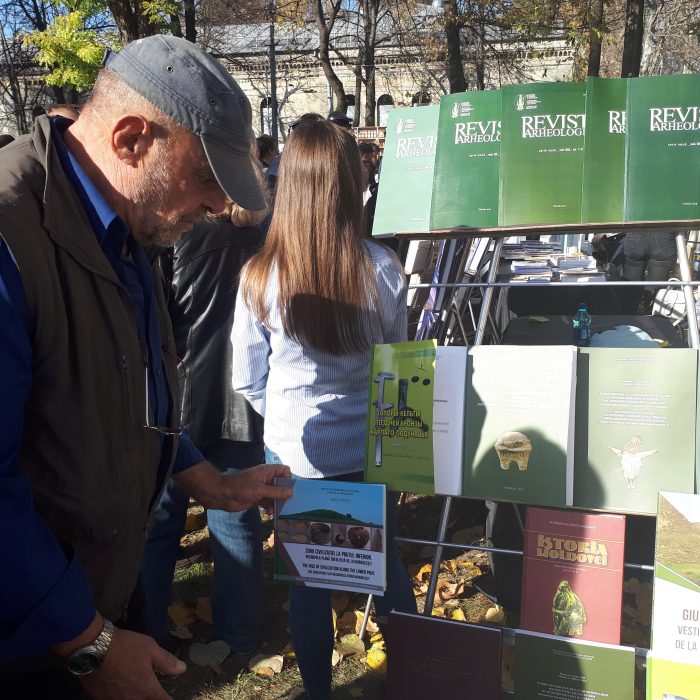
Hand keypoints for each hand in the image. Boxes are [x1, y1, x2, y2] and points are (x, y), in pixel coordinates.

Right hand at [80, 628, 184, 699]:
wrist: (93, 648)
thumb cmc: (126, 646)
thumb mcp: (150, 648)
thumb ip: (166, 661)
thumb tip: (182, 670)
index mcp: (147, 688)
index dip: (168, 699)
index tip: (170, 697)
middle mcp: (131, 699)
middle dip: (150, 698)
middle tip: (152, 691)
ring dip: (135, 697)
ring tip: (135, 688)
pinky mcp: (99, 699)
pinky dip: (118, 696)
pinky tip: (118, 688)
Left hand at [174, 461, 292, 511]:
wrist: (222, 495)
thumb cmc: (241, 487)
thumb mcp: (260, 490)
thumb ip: (276, 491)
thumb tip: (291, 492)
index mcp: (267, 472)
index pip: (284, 471)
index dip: (289, 479)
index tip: (289, 489)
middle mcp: (267, 479)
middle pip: (282, 484)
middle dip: (285, 494)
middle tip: (289, 504)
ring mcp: (262, 489)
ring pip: (276, 495)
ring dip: (278, 502)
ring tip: (278, 510)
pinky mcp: (258, 498)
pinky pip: (269, 502)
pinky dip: (271, 507)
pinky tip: (270, 513)